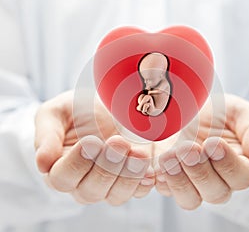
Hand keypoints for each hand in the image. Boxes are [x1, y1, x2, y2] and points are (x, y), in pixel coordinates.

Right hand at [34, 91, 154, 204]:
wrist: (102, 108)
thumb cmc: (76, 111)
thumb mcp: (54, 114)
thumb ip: (47, 135)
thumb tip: (42, 162)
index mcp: (59, 169)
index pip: (63, 178)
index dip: (77, 163)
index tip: (91, 141)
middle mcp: (82, 183)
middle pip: (91, 189)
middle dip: (107, 167)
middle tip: (118, 142)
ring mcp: (107, 185)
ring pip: (115, 195)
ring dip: (128, 176)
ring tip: (138, 154)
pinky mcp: (128, 181)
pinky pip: (137, 191)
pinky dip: (144, 182)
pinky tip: (150, 169)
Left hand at [154, 94, 248, 209]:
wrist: (189, 108)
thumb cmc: (218, 112)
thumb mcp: (239, 111)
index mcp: (240, 166)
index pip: (241, 177)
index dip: (228, 164)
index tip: (213, 143)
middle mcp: (218, 180)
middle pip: (215, 192)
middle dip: (200, 171)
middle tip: (188, 148)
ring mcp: (192, 183)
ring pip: (190, 199)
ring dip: (179, 180)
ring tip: (168, 156)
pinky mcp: (170, 179)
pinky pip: (165, 190)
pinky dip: (159, 180)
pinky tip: (155, 163)